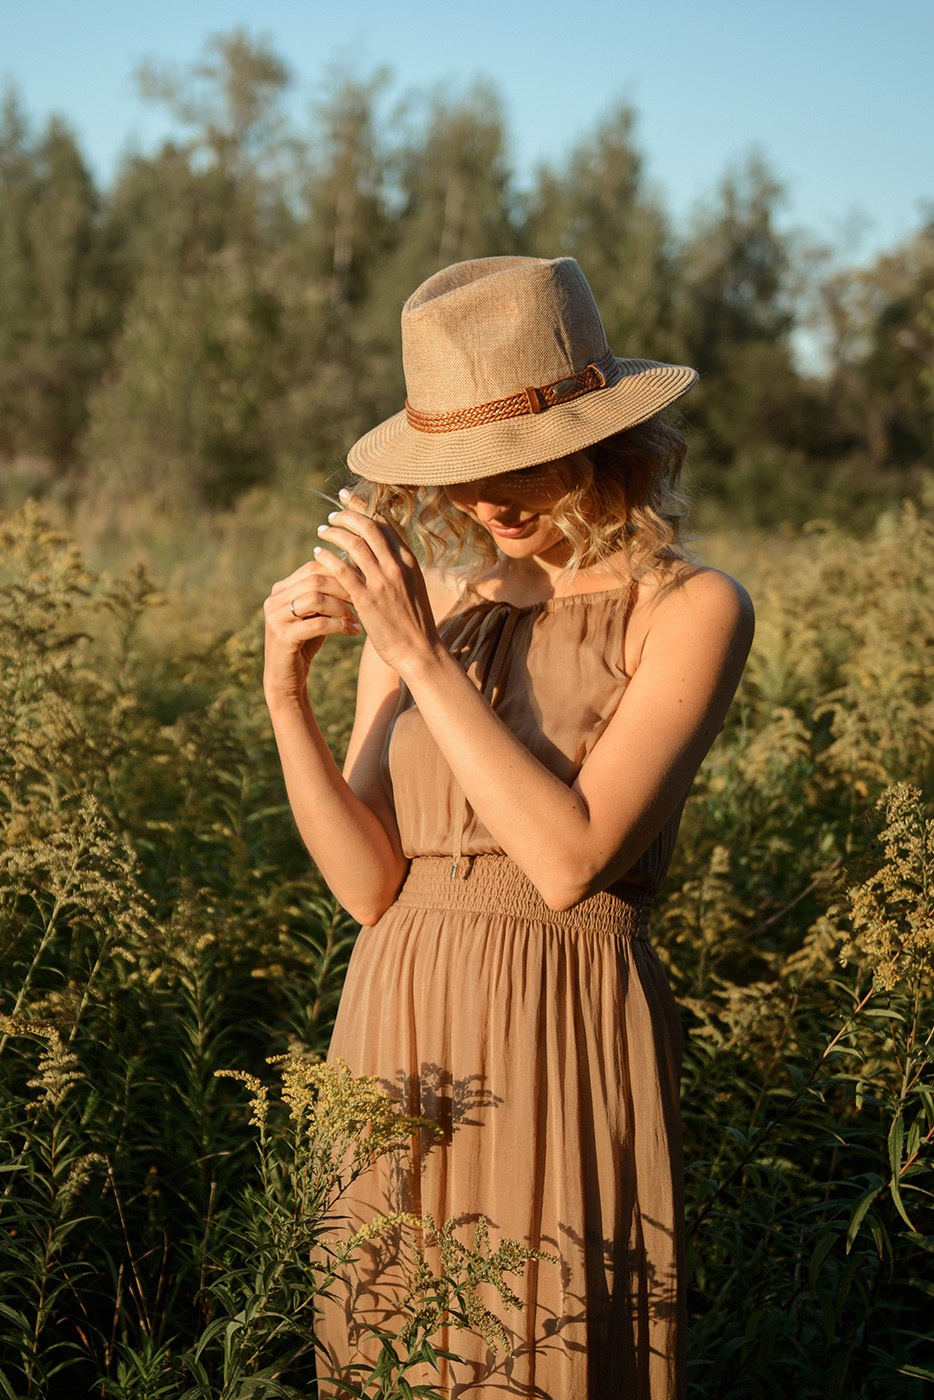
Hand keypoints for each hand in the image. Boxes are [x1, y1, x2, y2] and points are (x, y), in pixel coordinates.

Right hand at [263, 561, 358, 704]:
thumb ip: (326, 595)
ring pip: (315, 598)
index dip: (340, 572)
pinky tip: (354, 631)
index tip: (361, 583)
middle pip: (315, 579)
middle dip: (343, 588)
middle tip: (362, 599)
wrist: (286, 679)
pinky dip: (341, 626)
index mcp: (280, 590)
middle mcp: (274, 600)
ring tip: (356, 617)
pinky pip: (318, 624)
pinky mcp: (282, 637)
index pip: (313, 567)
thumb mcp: (315, 615)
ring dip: (342, 607)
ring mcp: (276, 618)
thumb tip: (353, 570)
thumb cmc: (306, 643)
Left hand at [313, 490, 440, 675]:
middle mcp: (397, 565)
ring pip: (353, 543)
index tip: (348, 497)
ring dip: (333, 533)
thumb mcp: (414, 586)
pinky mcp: (366, 598)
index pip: (385, 523)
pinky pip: (341, 569)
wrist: (419, 650)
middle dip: (347, 515)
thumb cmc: (415, 622)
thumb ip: (400, 566)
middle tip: (332, 516)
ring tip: (321, 532)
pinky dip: (327, 556)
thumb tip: (383, 550)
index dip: (364, 506)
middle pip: (368, 526)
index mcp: (409, 560)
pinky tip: (317, 553)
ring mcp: (382, 581)